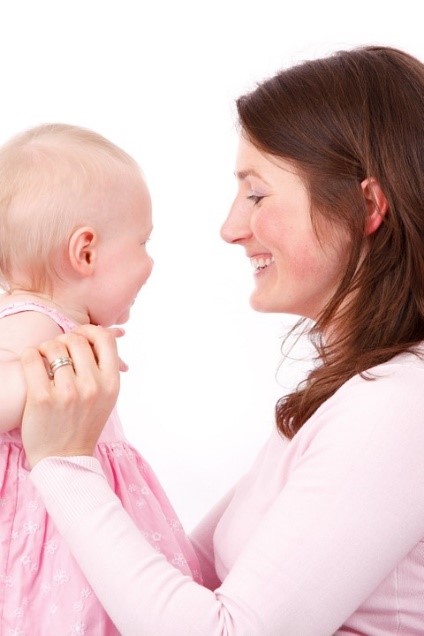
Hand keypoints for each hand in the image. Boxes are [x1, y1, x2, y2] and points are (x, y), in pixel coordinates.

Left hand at [21, 325, 121, 467]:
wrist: (64, 459)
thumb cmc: (84, 424)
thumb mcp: (106, 396)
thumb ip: (104, 368)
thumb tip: (103, 334)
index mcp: (111, 383)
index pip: (105, 339)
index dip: (90, 331)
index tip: (79, 338)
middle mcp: (93, 386)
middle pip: (76, 339)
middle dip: (63, 341)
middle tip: (57, 353)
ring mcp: (68, 392)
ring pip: (53, 346)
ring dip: (45, 348)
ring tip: (43, 361)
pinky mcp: (42, 398)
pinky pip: (32, 358)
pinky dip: (30, 356)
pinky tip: (32, 364)